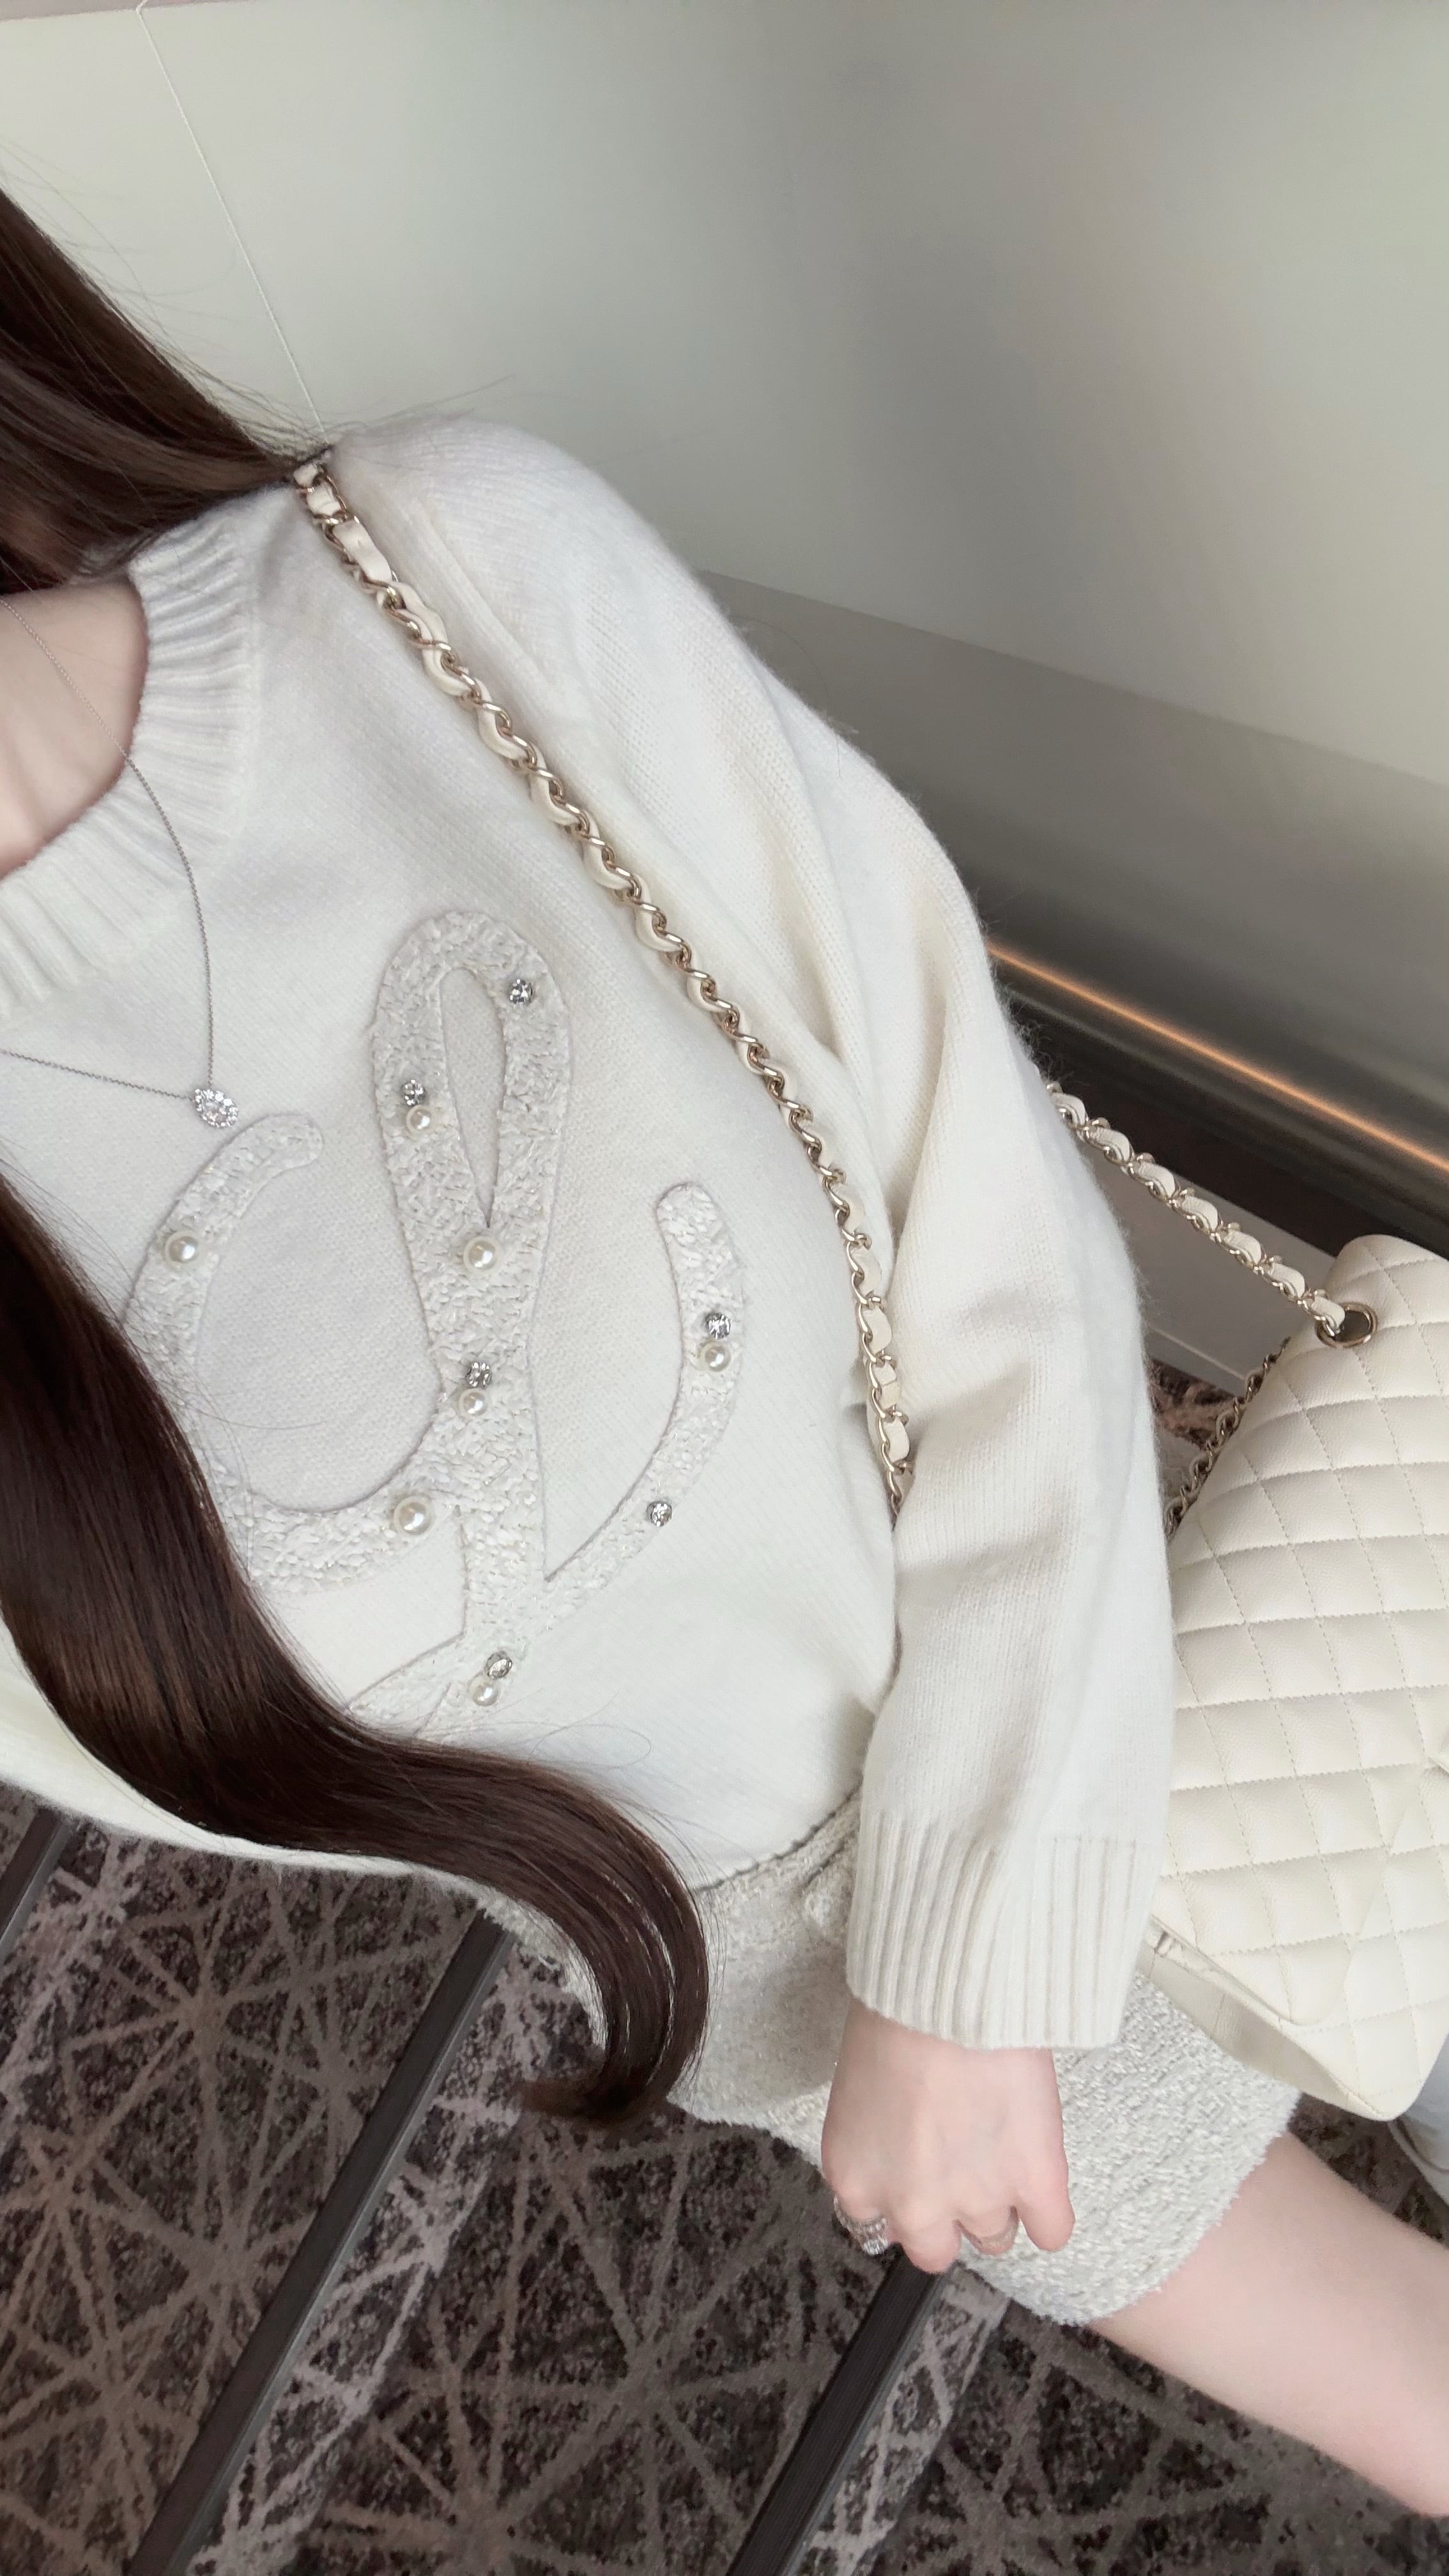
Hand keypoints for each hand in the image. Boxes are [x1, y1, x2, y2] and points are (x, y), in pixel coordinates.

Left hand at [820, 1998, 1073, 2272]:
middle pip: (934, 2249)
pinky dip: (1050, 2209)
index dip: (905, 2193)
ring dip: (1003, 2200)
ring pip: (996, 2239)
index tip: (918, 2169)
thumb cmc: (898, 2008)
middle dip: (951, 2212)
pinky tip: (1042, 2174)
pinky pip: (1052, 2232)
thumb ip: (878, 2137)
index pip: (878, 2223)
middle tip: (964, 2162)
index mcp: (856, 2176)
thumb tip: (906, 2146)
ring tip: (1005, 2143)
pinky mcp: (1034, 2185)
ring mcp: (975, 2200)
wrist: (953, 1987)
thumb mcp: (860, 2082)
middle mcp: (910, 2204)